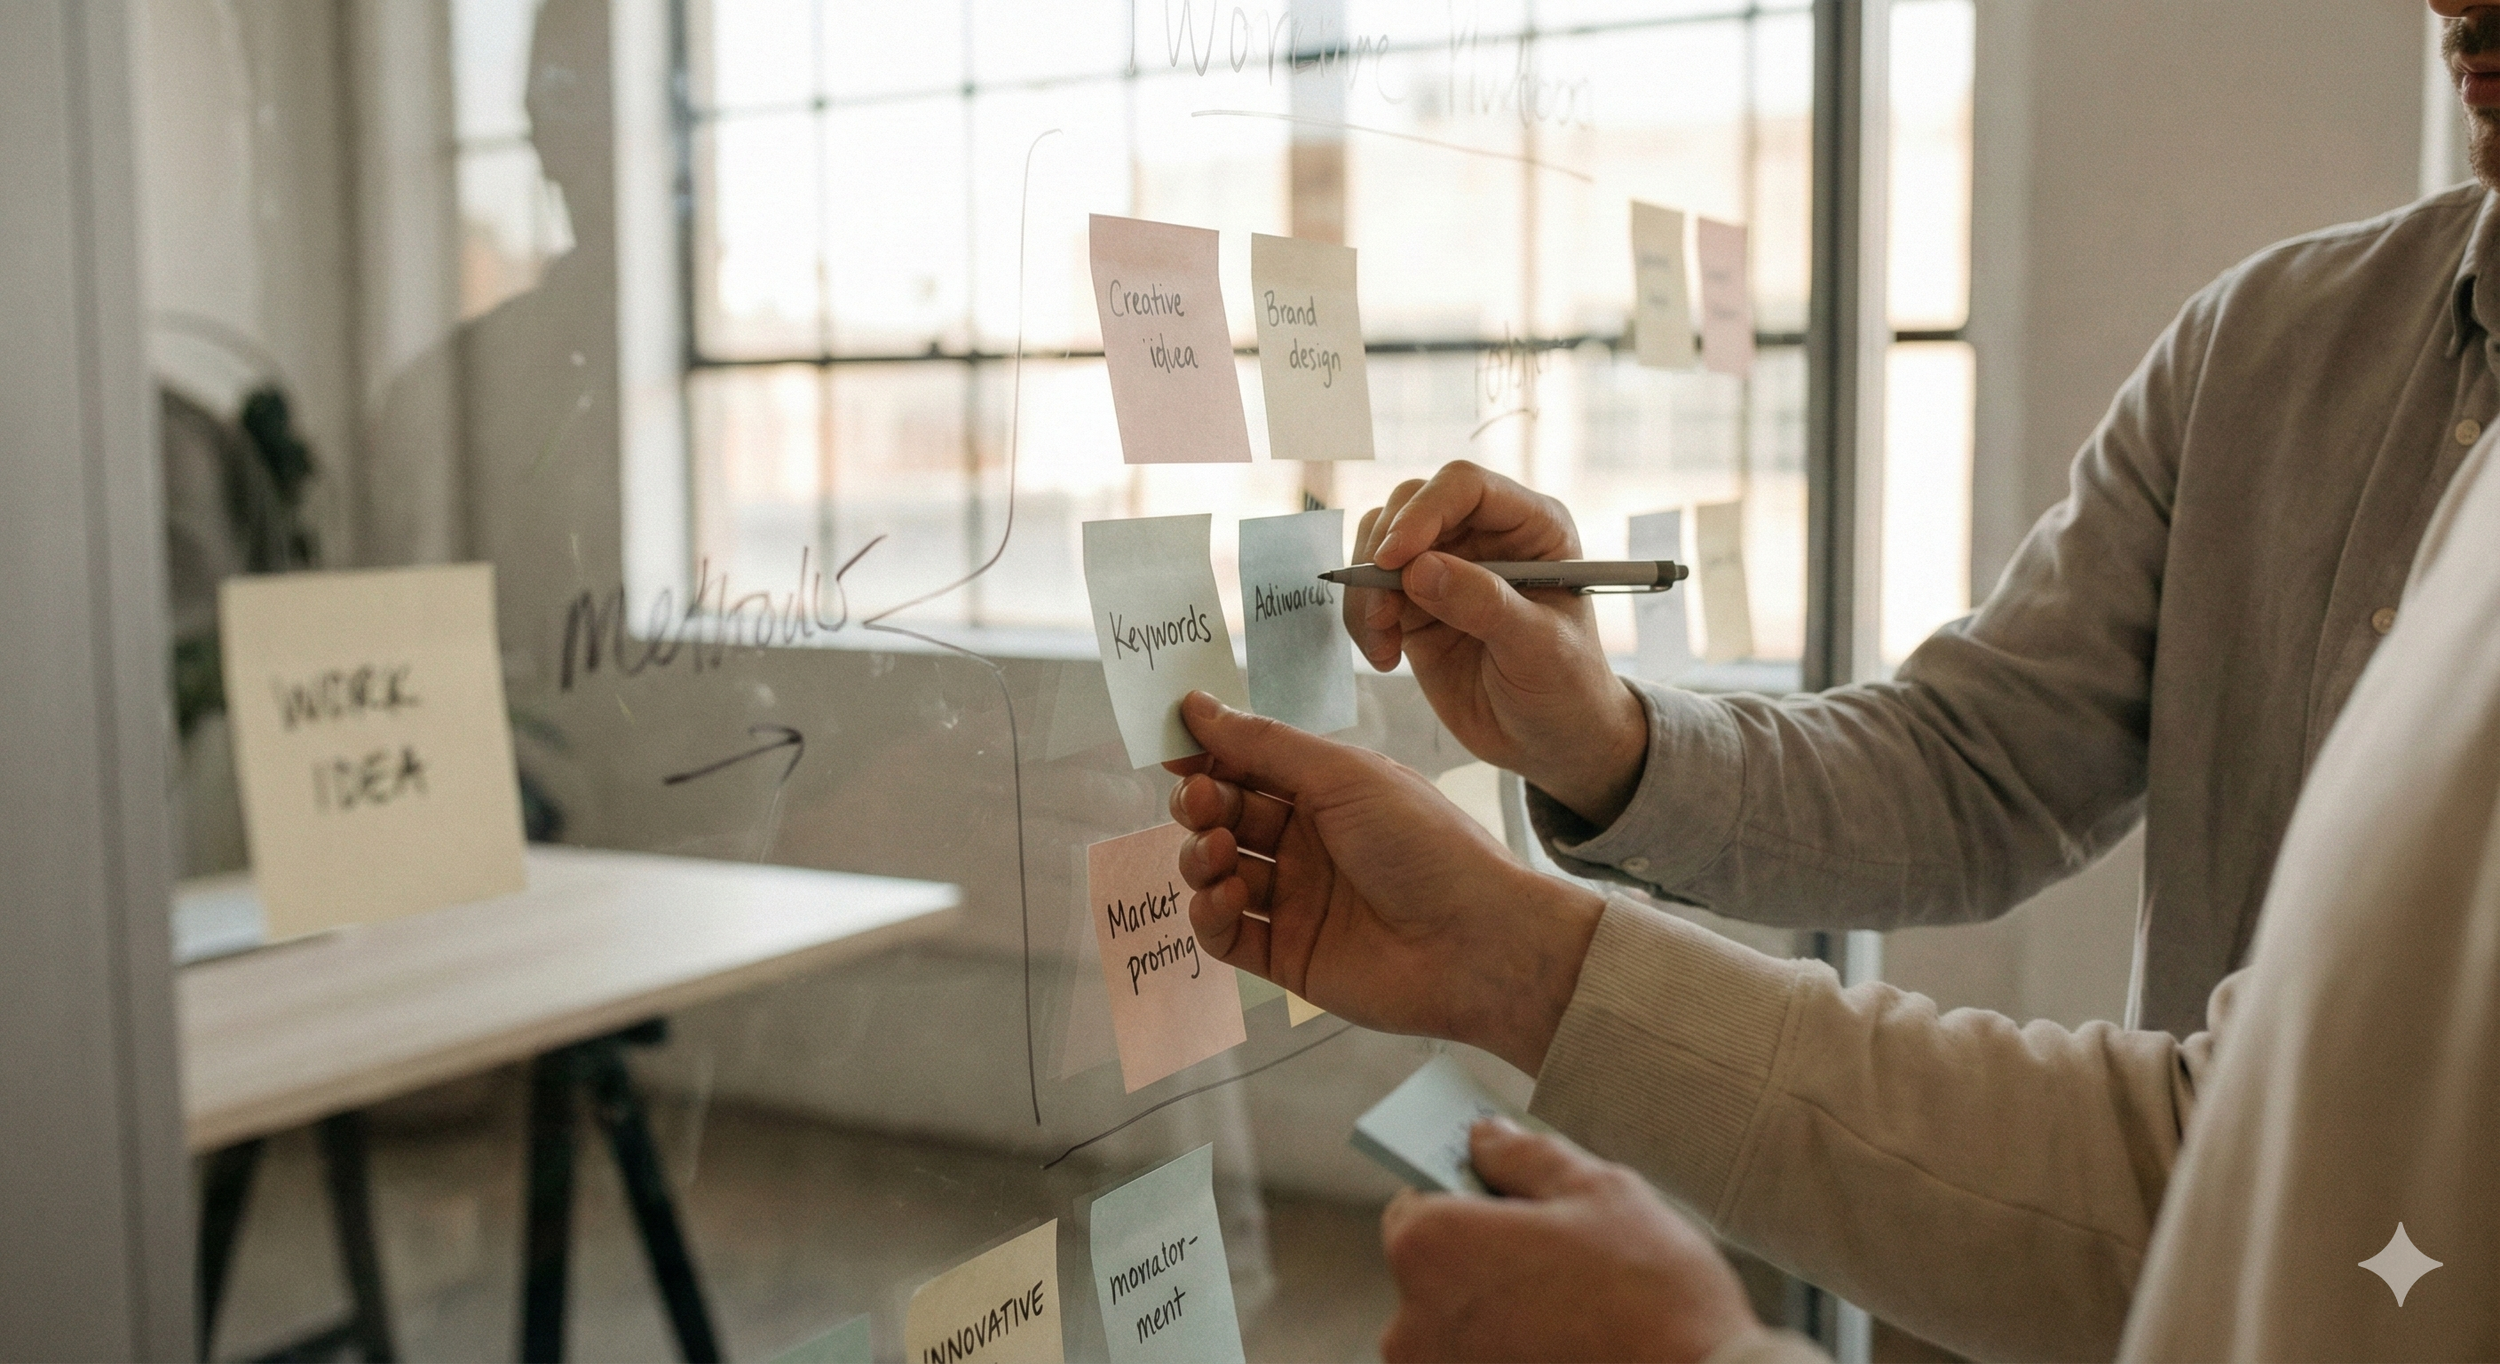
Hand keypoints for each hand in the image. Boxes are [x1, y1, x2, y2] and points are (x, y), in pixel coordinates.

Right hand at [1165, 691, 1604, 1074]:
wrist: (1475, 941)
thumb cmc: (1423, 843)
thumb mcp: (1343, 775)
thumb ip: (1263, 744)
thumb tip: (1195, 703)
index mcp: (1326, 792)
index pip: (1247, 765)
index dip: (1207, 754)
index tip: (1173, 744)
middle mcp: (1307, 844)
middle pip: (1226, 817)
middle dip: (1201, 804)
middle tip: (1200, 801)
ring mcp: (1296, 902)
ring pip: (1217, 873)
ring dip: (1201, 856)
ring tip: (1221, 853)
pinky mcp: (1288, 956)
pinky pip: (1225, 935)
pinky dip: (1210, 914)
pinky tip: (1226, 898)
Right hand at [1345, 461, 1648, 826]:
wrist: (1550, 740)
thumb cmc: (1567, 688)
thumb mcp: (1539, 648)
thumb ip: (1485, 605)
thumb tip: (1419, 569)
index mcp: (1532, 526)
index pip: (1465, 487)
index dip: (1423, 512)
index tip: (1394, 559)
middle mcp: (1485, 535)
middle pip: (1411, 504)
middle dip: (1384, 553)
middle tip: (1382, 612)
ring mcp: (1446, 566)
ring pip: (1379, 542)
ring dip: (1366, 589)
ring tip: (1382, 640)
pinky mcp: (1415, 603)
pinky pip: (1368, 590)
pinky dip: (1362, 619)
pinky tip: (1384, 657)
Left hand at [1379, 1118, 1762, 1363]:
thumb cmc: (1647, 1290)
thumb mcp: (1594, 1189)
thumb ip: (1523, 1156)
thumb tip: (1485, 1139)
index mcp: (1430, 1246)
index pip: (1416, 1201)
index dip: (1466, 1194)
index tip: (1508, 1199)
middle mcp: (1413, 1321)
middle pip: (1435, 1267)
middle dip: (1484, 1255)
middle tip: (1557, 1255)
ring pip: (1458, 1322)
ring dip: (1501, 1308)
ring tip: (1573, 1303)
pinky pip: (1482, 1357)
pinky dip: (1515, 1348)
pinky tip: (1570, 1339)